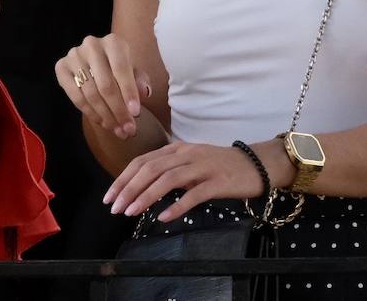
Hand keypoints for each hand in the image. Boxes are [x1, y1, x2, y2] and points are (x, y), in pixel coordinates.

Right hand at [54, 34, 151, 139]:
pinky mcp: (61, 67)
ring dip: (105, 115)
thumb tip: (144, 92)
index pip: (121, 69)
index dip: (129, 92)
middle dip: (118, 110)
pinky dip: (89, 112)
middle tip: (128, 129)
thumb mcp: (134, 72)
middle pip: (105, 84)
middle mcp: (91, 45)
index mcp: (113, 42)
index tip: (136, 113)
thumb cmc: (118, 69)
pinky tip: (101, 121)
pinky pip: (75, 96)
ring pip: (90, 93)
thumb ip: (140, 81)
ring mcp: (74, 56)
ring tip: (116, 129)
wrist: (96, 64)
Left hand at [103, 141, 264, 218]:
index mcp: (176, 149)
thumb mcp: (190, 162)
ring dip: (146, 196)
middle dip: (129, 188)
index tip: (109, 196)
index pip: (142, 161)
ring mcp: (202, 167)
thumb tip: (141, 187)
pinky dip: (176, 206)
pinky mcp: (217, 182)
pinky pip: (193, 195)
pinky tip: (163, 217)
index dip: (123, 178)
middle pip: (150, 169)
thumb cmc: (220, 166)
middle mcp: (186, 154)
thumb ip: (168, 170)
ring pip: (167, 179)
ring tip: (131, 212)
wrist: (256, 164)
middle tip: (115, 208)